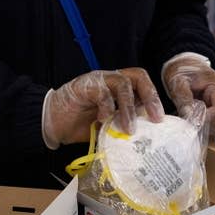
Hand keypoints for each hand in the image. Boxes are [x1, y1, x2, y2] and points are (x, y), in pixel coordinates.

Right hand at [42, 68, 164, 146]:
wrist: (53, 122)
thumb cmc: (81, 125)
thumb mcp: (108, 127)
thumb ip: (124, 126)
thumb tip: (145, 138)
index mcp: (120, 88)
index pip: (143, 85)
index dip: (154, 99)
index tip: (161, 119)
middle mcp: (111, 80)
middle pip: (138, 77)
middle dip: (150, 96)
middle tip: (155, 118)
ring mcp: (98, 81)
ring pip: (122, 84)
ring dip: (128, 108)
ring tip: (129, 128)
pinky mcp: (84, 86)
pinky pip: (101, 92)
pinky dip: (106, 107)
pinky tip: (103, 120)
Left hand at [162, 55, 214, 138]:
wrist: (185, 68)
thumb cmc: (183, 72)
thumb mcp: (179, 81)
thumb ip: (184, 97)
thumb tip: (188, 115)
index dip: (210, 117)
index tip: (194, 124)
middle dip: (205, 127)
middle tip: (187, 130)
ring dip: (203, 132)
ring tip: (186, 131)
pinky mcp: (214, 117)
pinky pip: (211, 129)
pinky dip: (201, 133)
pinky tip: (189, 132)